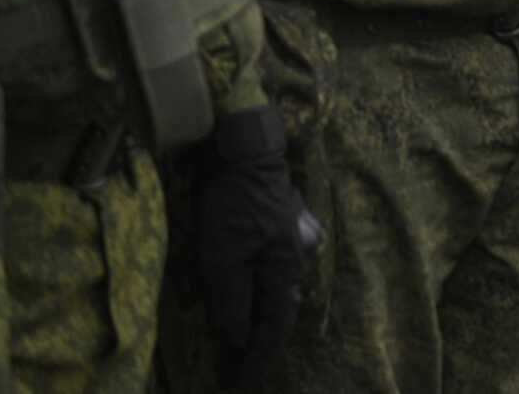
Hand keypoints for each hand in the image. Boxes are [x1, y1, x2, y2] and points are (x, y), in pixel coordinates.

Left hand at [194, 105, 310, 385]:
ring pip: (273, 287)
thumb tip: (239, 339)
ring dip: (256, 313)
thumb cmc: (234, 204)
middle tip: (234, 365)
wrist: (245, 149)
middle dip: (257, 340)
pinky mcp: (277, 225)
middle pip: (277, 309)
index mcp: (286, 270)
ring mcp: (291, 238)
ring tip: (236, 335)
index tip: (241, 384)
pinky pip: (268, 266)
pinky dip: (255, 286)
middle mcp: (295, 258)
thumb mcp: (223, 258)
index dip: (258, 359)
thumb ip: (232, 302)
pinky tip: (245, 287)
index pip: (274, 328)